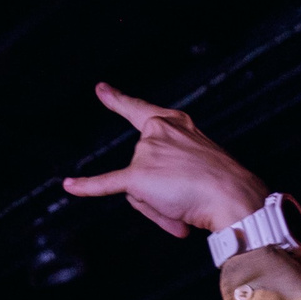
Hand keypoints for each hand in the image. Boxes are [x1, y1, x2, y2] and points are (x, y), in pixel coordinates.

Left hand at [59, 82, 268, 238]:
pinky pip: (105, 184)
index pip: (140, 110)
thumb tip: (161, 205)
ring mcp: (146, 153)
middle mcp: (157, 133)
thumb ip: (172, 177)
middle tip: (188, 198)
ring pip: (139, 191)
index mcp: (175, 124)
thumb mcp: (197, 166)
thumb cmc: (222, 184)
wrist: (231, 195)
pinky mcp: (137, 177)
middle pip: (141, 169)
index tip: (100, 90)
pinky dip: (86, 186)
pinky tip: (69, 185)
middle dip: (160, 192)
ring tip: (184, 209)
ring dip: (161, 208)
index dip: (118, 100)